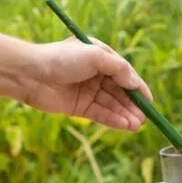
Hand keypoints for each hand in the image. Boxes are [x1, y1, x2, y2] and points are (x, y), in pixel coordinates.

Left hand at [19, 38, 150, 130]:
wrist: (31, 74)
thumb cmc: (62, 58)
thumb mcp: (95, 56)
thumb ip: (118, 69)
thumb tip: (135, 83)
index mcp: (101, 57)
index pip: (125, 74)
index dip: (138, 88)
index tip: (150, 102)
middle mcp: (96, 74)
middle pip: (120, 92)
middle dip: (132, 105)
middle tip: (144, 119)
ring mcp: (87, 91)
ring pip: (111, 105)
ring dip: (124, 115)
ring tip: (136, 126)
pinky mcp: (79, 107)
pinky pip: (100, 114)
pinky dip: (112, 120)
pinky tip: (124, 126)